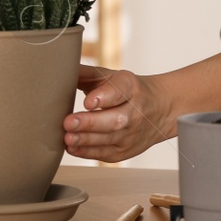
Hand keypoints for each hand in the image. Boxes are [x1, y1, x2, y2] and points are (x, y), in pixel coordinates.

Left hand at [63, 65, 177, 162]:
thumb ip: (86, 73)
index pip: (119, 92)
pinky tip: (73, 148)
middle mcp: (134, 111)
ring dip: (86, 140)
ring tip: (67, 138)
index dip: (103, 96)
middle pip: (114, 119)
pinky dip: (88, 152)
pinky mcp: (125, 150)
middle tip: (69, 122)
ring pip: (109, 139)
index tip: (88, 101)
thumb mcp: (112, 77)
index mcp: (130, 88)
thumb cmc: (129, 91)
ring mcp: (131, 133)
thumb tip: (60, 67)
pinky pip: (106, 153)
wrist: (160, 109)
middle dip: (90, 122)